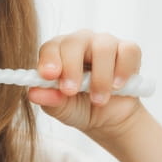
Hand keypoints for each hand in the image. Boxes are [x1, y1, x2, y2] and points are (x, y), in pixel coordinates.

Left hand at [28, 30, 144, 140]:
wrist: (109, 119)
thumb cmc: (80, 107)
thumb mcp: (62, 109)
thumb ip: (49, 100)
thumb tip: (33, 93)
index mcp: (59, 52)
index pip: (51, 47)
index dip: (49, 59)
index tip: (49, 76)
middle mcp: (81, 42)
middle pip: (74, 42)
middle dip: (72, 68)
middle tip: (70, 91)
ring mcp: (105, 43)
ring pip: (103, 47)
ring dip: (100, 77)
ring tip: (98, 99)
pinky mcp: (128, 51)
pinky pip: (128, 51)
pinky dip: (123, 69)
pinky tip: (117, 86)